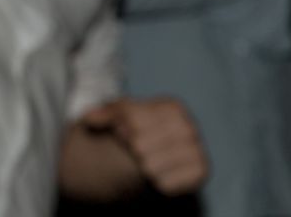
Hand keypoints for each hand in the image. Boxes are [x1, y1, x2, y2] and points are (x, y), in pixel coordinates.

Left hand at [79, 98, 207, 196]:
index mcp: (173, 107)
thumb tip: (90, 118)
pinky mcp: (200, 175)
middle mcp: (190, 128)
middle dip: (131, 149)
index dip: (121, 128)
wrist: (161, 154)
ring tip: (148, 160)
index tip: (123, 131)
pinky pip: (164, 184)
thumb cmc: (139, 130)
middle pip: (140, 144)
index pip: (133, 119)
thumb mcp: (120, 115)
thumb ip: (104, 113)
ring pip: (150, 166)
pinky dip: (157, 182)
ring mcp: (198, 152)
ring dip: (142, 166)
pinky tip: (161, 174)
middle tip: (136, 149)